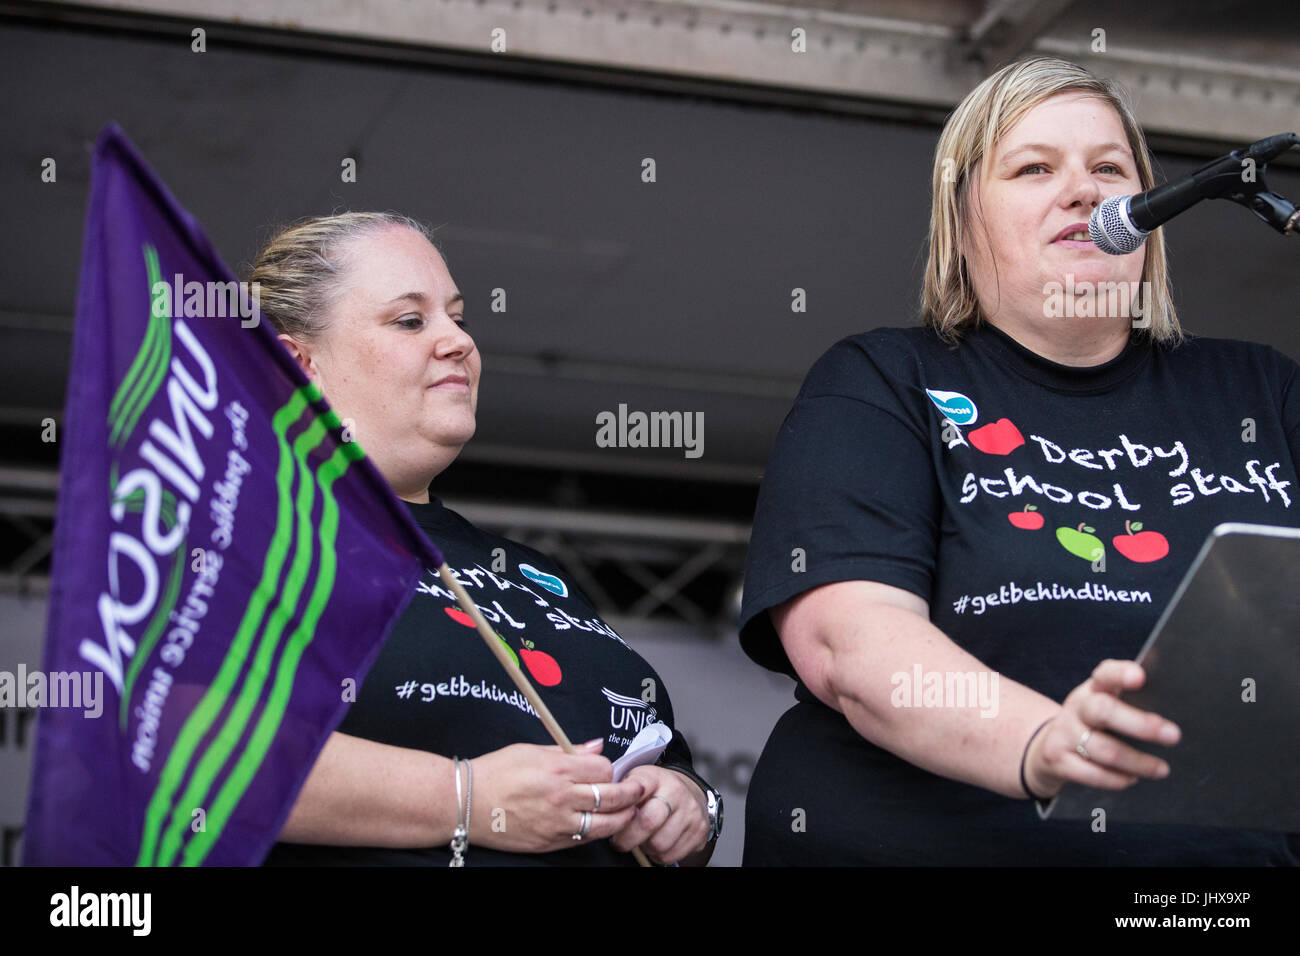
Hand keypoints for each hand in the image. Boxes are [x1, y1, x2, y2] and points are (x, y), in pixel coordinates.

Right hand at [469, 739, 644, 852]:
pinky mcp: (549, 843)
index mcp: (557, 769)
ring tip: (629, 811)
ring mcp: (557, 823)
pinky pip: (583, 839)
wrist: (466, 803)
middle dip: (632, 792)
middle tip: (640, 789)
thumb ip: (568, 750)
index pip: (604, 768)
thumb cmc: (495, 771)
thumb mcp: (531, 750)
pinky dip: (596, 832)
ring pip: (605, 824)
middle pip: (612, 796)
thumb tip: (596, 747)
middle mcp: (561, 797)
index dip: (610, 767)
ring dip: (622, 817)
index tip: (608, 768)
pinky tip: (601, 824)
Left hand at [608, 765, 710, 864]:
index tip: (612, 820)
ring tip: (643, 839)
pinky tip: (657, 842)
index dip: (619, 812)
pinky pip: (672, 854)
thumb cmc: (655, 790)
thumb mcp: (636, 781)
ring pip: (659, 843)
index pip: (634, 791)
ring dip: (646, 847)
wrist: (688, 791)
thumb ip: (620, 791)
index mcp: (655, 776)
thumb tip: (600, 806)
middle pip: (647, 822)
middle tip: (620, 841)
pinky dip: (660, 855)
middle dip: (628, 838)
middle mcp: (676, 791)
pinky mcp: (699, 830)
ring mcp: (690, 811)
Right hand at [1024, 659, 1180, 798]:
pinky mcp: (1058, 759)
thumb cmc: (1094, 724)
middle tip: (1173, 735)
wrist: (1050, 744)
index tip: (1140, 677)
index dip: (1120, 674)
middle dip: (1141, 725)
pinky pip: (1091, 773)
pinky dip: (1116, 779)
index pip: (1105, 674)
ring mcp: (1064, 733)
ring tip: (1162, 769)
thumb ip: (1133, 704)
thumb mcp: (1106, 704)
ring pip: (1104, 749)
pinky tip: (1132, 779)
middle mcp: (1076, 707)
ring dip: (1137, 762)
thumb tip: (1176, 716)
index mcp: (1093, 689)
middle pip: (1103, 711)